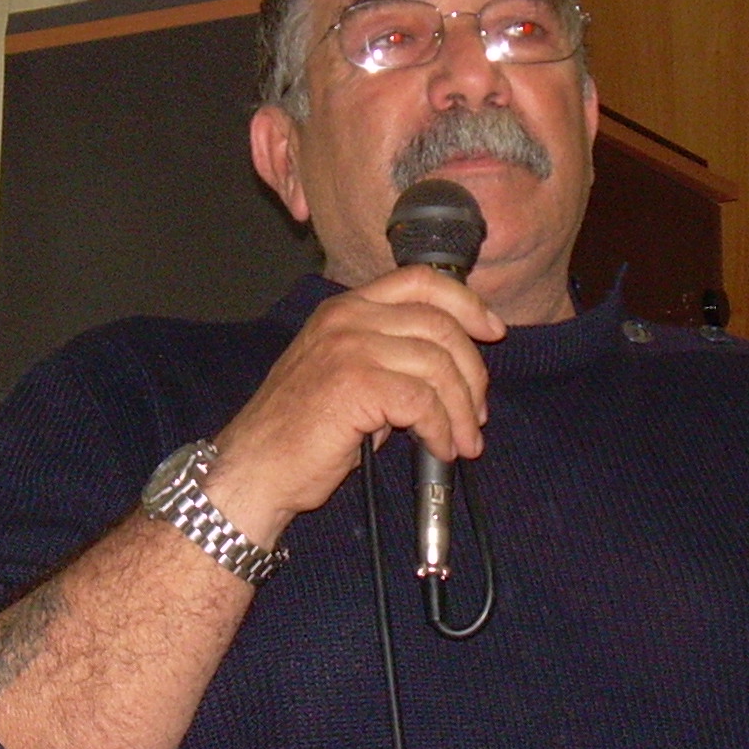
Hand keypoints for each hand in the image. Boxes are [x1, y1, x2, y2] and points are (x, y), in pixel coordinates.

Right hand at [207, 268, 504, 544]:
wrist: (255, 468)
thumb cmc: (298, 432)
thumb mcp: (343, 374)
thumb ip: (389, 359)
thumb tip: (449, 374)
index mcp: (345, 308)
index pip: (421, 281)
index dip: (466, 302)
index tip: (492, 331)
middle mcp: (347, 318)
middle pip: (440, 324)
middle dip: (472, 372)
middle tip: (477, 414)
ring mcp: (349, 347)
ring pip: (438, 364)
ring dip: (461, 409)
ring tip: (463, 442)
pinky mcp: (355, 383)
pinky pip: (423, 401)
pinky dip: (442, 429)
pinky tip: (440, 449)